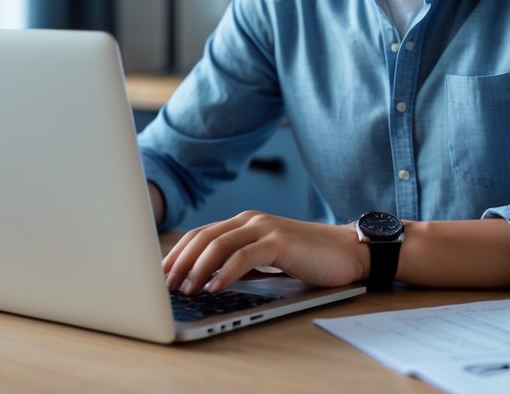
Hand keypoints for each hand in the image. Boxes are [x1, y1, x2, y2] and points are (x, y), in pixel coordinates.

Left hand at [162, 211, 368, 294]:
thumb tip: (207, 281)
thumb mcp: (266, 261)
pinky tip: (213, 287)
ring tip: (185, 289)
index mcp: (243, 223)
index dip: (177, 254)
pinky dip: (224, 272)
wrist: (348, 252)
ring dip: (197, 268)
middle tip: (165, 284)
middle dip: (179, 261)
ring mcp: (264, 228)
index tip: (161, 274)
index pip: (199, 235)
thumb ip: (240, 264)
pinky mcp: (278, 242)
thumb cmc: (308, 259)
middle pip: (202, 237)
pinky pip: (243, 256)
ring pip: (218, 244)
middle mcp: (250, 221)